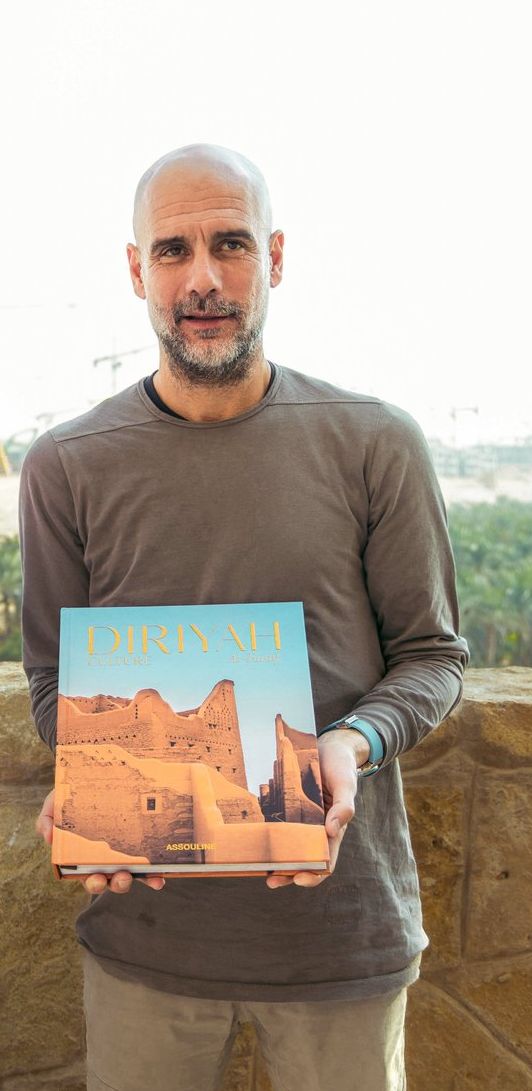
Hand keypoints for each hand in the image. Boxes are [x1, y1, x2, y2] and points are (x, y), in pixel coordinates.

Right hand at [36, 788, 164, 894]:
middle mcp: (106, 861)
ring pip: (132, 875)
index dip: (94, 882)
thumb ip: (46, 820)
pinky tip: (159, 876)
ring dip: (138, 879)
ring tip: (142, 872)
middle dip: (116, 883)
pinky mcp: (142, 848)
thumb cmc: (71, 797)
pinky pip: (150, 865)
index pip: (89, 877)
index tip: (96, 879)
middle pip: (112, 880)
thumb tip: (49, 837)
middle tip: (120, 876)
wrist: (91, 778)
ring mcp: (126, 856)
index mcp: (85, 858)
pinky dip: (154, 874)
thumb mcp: (54, 805)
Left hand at [266, 727, 367, 889]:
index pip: (325, 862)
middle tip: (272, 880)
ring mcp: (299, 820)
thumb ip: (344, 807)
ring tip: (259, 866)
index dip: (314, 874)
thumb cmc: (341, 767)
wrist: (329, 747)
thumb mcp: (346, 784)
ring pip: (285, 846)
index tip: (300, 878)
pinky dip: (267, 834)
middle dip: (288, 874)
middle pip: (301, 860)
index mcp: (332, 831)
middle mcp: (315, 830)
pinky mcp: (286, 807)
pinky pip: (275, 824)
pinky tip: (253, 838)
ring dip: (274, 859)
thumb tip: (331, 831)